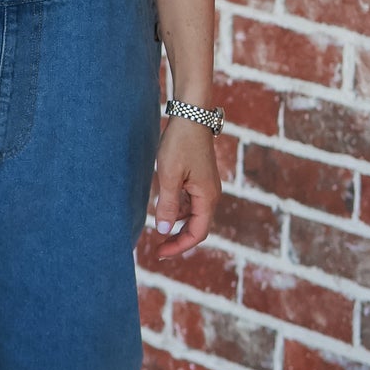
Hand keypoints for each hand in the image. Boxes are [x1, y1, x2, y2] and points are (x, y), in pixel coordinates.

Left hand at [152, 116, 221, 260]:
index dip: (179, 246)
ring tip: (158, 228)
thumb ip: (166, 205)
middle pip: (197, 227)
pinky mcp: (200, 179)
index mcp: (208, 197)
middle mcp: (211, 195)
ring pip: (193, 215)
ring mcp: (207, 187)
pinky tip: (163, 207)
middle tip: (158, 248)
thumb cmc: (180, 144)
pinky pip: (191, 203)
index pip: (198, 233)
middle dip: (178, 239)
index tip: (160, 253)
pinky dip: (178, 210)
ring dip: (177, 225)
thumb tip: (163, 231)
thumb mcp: (169, 176)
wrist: (191, 116)